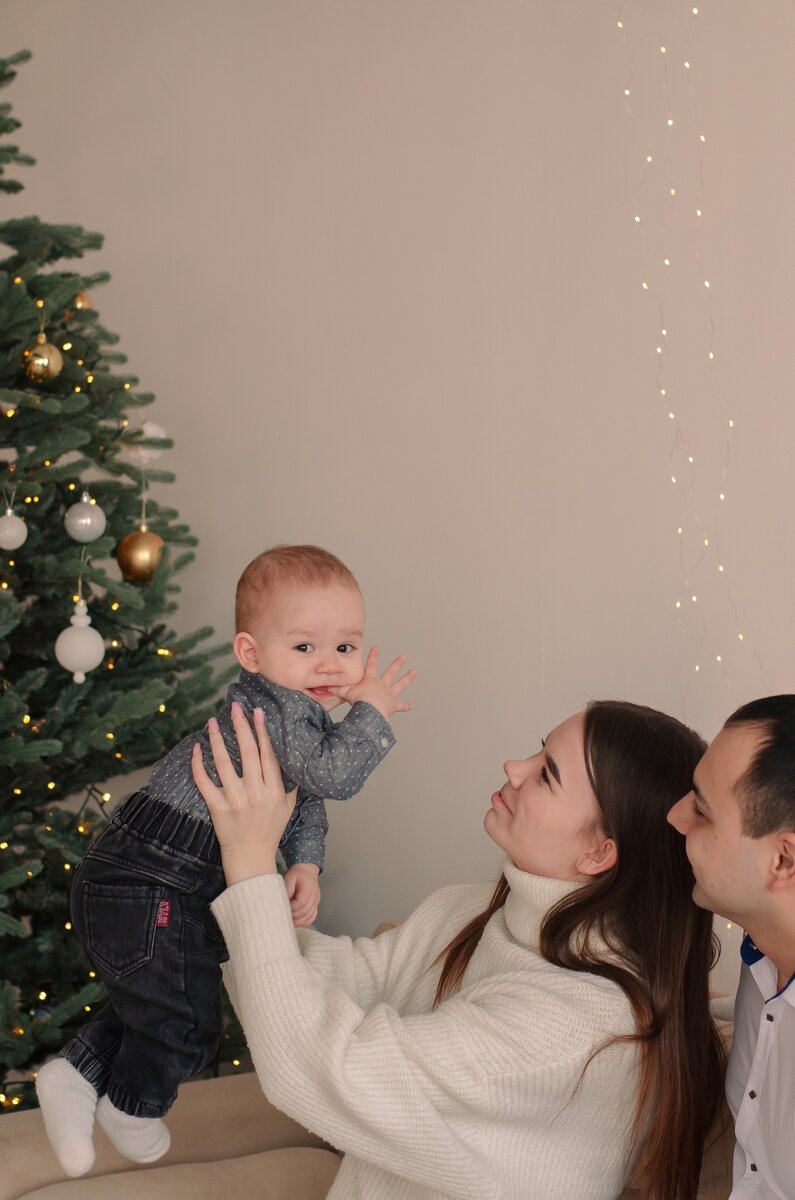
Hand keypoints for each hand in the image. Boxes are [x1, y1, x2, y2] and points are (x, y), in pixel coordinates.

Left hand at [191, 701, 296, 884]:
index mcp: (274, 789)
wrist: (251, 858)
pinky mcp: (217, 808)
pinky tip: (196, 749)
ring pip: (224, 763)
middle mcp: (256, 792)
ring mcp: (235, 800)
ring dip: (217, 740)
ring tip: (212, 722)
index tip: (257, 713)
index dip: (262, 731)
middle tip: (235, 707)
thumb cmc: (270, 831)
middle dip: (241, 726)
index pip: (268, 754)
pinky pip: (205, 782)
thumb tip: (295, 760)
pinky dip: (198, 765)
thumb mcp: (288, 807)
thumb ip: (291, 783)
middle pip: (247, 753)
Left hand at [283, 863, 320, 926]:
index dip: (291, 908)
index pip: (301, 903)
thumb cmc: (297, 874)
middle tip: (283, 915)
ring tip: (287, 920)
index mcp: (309, 888)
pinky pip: (311, 918)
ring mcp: (316, 903)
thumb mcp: (290, 877)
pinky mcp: (315, 907)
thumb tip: (283, 901)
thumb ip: (287, 889)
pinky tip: (295, 921)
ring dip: (298, 921)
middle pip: (305, 912)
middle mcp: (315, 897)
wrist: (307, 872)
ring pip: (309, 917)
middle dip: (293, 916)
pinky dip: (303, 922)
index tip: (283, 907)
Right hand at [332, 647, 415, 719]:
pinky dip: (405, 706)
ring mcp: (389, 694)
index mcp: (371, 680)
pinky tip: (410, 706)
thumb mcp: (346, 693)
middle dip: (397, 664)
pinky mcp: (392, 704)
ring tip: (413, 672)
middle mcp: (382, 685)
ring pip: (400, 684)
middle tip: (403, 658)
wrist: (369, 710)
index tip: (376, 648)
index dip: (373, 656)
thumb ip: (339, 690)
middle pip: (391, 672)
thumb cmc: (358, 701)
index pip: (371, 665)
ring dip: (407, 678)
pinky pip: (400, 705)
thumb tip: (329, 687)